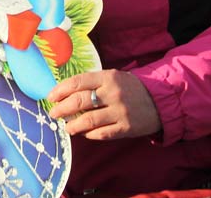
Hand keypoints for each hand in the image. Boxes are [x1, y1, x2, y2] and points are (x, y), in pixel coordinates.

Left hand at [47, 69, 161, 139]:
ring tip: (66, 127)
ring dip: (72, 125)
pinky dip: (88, 134)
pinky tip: (83, 133)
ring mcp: (120, 111)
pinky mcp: (126, 128)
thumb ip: (92, 83)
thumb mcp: (112, 77)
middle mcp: (113, 93)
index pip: (77, 82)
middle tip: (53, 113)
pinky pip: (101, 133)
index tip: (50, 97)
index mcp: (107, 77)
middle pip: (79, 101)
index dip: (60, 90)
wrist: (159, 100)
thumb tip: (64, 93)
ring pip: (88, 120)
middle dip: (62, 108)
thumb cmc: (129, 87)